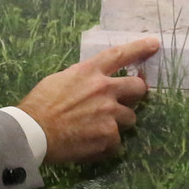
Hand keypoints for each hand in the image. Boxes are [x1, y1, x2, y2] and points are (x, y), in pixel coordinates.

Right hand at [18, 36, 158, 164]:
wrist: (33, 133)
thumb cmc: (39, 105)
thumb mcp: (58, 80)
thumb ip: (81, 79)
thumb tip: (91, 83)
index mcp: (89, 72)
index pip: (119, 55)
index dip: (139, 48)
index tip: (154, 44)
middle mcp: (104, 90)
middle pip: (137, 88)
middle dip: (136, 93)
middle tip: (128, 100)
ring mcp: (109, 114)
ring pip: (129, 118)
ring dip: (117, 122)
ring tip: (96, 129)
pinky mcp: (109, 137)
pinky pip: (116, 142)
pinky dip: (105, 144)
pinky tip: (88, 144)